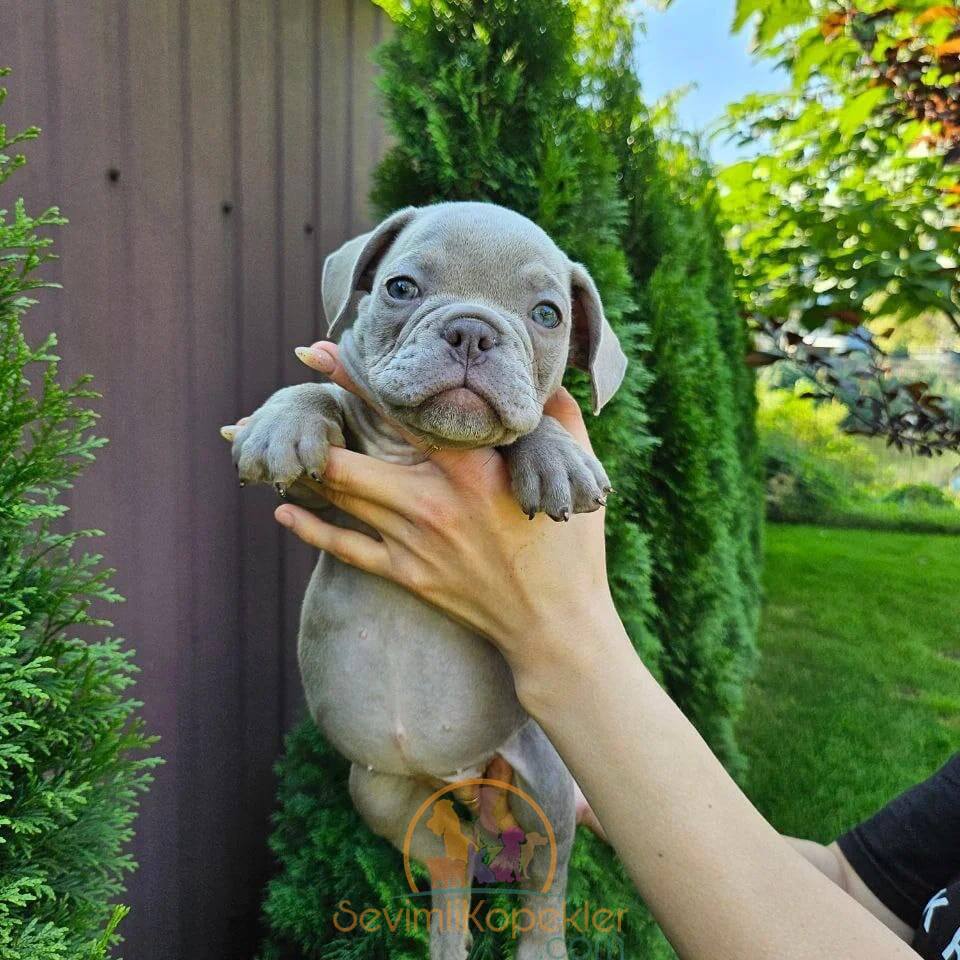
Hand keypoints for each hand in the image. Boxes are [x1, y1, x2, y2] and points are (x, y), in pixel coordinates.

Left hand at [231, 341, 624, 692]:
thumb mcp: (574, 475)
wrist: (553, 625)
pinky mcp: (407, 576)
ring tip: (274, 451)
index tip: (316, 351)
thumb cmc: (568, 549)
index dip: (352, 379)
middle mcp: (431, 503)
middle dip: (307, 431)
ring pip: (341, 500)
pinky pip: (346, 550)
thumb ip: (561, 420)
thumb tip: (550, 381)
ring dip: (305, 474)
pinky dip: (311, 531)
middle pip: (348, 461)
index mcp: (470, 469)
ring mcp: (413, 543)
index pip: (399, 412)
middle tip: (269, 407)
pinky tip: (284, 513)